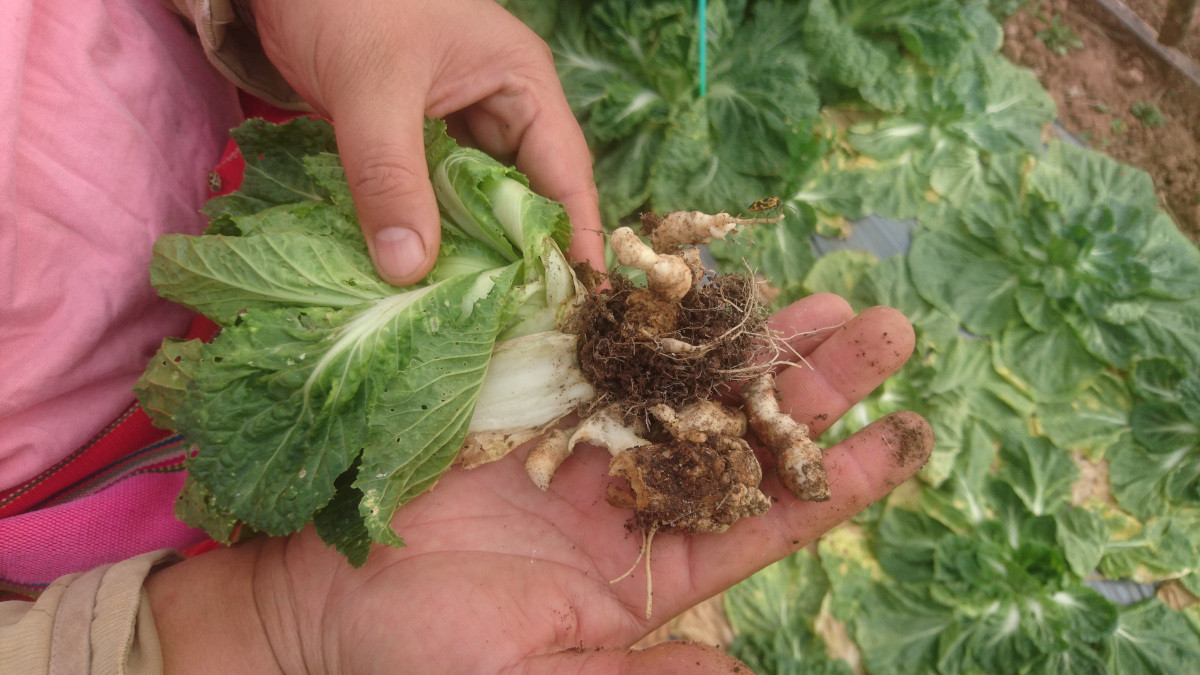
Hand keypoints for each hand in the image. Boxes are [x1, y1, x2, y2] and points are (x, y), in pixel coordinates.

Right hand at [148, 294, 932, 672]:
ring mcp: (577, 444)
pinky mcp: (522, 402)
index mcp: (647, 571)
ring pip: (683, 380)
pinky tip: (696, 277)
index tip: (908, 434)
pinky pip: (595, 350)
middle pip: (738, 432)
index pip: (764, 519)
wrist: (318, 606)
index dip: (837, 478)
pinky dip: (645, 314)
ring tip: (814, 292)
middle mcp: (626, 500)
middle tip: (884, 327)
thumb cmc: (421, 658)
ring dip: (747, 337)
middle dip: (810, 384)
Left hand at [248, 0, 604, 284]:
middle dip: (522, 255)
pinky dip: (429, 231)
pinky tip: (421, 272)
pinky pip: (433, 196)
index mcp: (520, 82)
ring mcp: (456, 123)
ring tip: (475, 311)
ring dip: (472, 249)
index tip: (580, 299)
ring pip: (478, 201)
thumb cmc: (344, 1)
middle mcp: (499, 106)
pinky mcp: (414, 138)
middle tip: (521, 320)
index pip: (566, 173)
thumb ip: (389, 174)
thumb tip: (408, 268)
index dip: (575, 237)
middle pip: (527, 196)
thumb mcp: (372, 87)